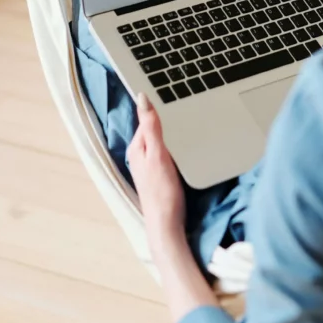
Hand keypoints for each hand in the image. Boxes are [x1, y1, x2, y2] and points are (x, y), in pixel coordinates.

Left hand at [128, 94, 185, 248]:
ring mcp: (148, 165)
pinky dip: (174, 146)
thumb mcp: (158, 154)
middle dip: (166, 119)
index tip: (175, 97)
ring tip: (185, 124)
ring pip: (160, 140)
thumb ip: (151, 126)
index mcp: (136, 147)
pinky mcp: (159, 174)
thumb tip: (142, 97)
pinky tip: (184, 147)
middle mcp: (139, 154)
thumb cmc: (162, 191)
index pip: (147, 118)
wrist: (167, 225)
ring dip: (171, 132)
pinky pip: (165, 152)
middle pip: (153, 129)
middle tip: (184, 109)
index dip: (160, 108)